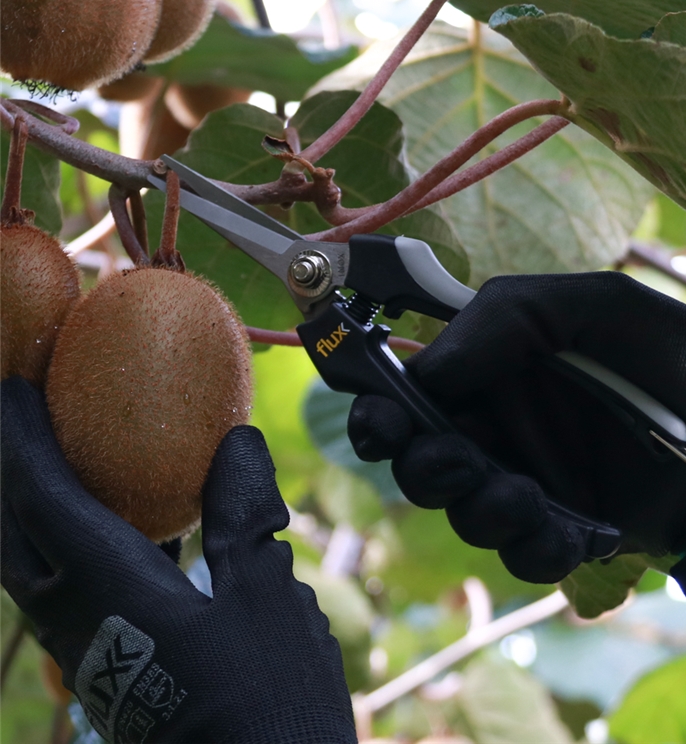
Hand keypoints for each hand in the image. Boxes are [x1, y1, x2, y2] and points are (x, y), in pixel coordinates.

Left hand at [1, 377, 355, 743]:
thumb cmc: (263, 695)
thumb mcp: (263, 592)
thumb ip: (243, 514)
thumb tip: (237, 444)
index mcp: (105, 593)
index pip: (40, 499)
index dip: (24, 439)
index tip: (14, 389)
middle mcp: (75, 622)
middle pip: (10, 538)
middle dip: (10, 478)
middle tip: (23, 426)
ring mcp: (85, 651)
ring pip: (31, 568)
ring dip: (33, 512)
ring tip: (60, 468)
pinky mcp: (106, 667)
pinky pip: (63, 588)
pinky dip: (69, 544)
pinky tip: (119, 532)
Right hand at [349, 272, 685, 581]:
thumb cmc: (661, 346)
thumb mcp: (581, 305)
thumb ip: (497, 322)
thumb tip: (425, 373)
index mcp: (487, 374)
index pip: (409, 397)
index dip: (381, 414)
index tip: (380, 423)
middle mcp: (497, 430)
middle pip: (422, 465)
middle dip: (426, 470)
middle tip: (455, 461)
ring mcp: (528, 482)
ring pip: (467, 515)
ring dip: (481, 510)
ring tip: (524, 496)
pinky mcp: (565, 529)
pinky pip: (524, 555)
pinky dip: (535, 548)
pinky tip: (570, 530)